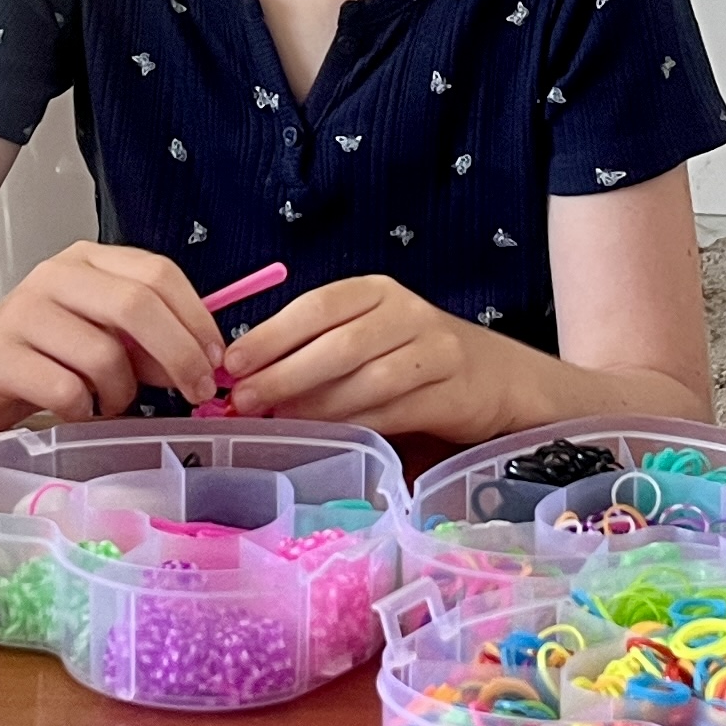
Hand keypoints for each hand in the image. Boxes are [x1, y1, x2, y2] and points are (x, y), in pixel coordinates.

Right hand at [0, 243, 223, 426]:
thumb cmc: (38, 352)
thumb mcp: (100, 334)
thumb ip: (148, 341)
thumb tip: (204, 362)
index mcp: (86, 260)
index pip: (158, 274)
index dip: (196, 319)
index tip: (215, 358)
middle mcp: (54, 278)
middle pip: (137, 306)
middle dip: (178, 355)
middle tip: (195, 391)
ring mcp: (22, 315)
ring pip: (104, 355)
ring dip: (122, 393)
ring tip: (109, 402)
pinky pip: (66, 391)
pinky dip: (84, 410)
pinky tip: (76, 410)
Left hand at [215, 276, 533, 439]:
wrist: (493, 376)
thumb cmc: (410, 356)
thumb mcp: (365, 335)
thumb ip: (313, 349)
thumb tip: (244, 376)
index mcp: (375, 291)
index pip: (317, 305)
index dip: (271, 334)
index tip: (231, 363)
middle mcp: (406, 312)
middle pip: (338, 343)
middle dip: (285, 374)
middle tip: (244, 401)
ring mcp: (435, 351)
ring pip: (366, 380)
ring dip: (317, 405)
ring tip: (280, 420)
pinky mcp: (453, 392)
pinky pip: (396, 411)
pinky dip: (357, 424)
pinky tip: (330, 434)